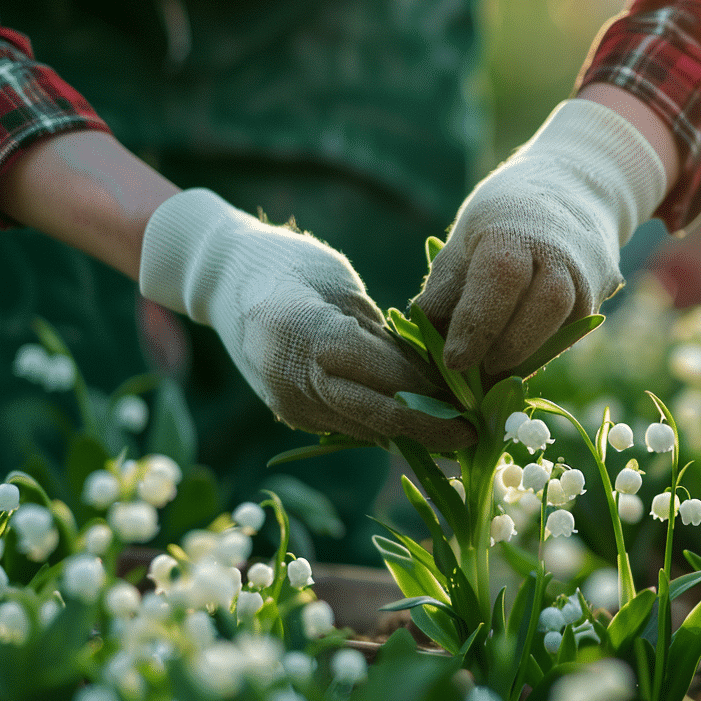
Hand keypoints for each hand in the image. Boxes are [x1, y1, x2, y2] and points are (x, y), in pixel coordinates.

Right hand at [140, 189, 473, 451]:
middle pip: (379, 416)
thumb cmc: (292, 265)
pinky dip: (382, 426)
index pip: (389, 376)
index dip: (437, 393)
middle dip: (431, 429)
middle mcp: (295, 376)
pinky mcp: (287, 413)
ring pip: (365, 428)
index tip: (477, 400)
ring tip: (455, 433)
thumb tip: (437, 375)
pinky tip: (415, 424)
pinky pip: (346, 425)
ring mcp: (287, 401)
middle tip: (475, 433)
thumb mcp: (344, 287)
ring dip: (411, 435)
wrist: (223, 279)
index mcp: (312, 334)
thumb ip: (384, 334)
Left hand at [417, 99, 668, 372]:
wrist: (566, 192)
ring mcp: (586, 270)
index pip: (501, 277)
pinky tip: (518, 358)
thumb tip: (427, 342)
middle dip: (511, 344)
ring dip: (533, 351)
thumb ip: (446, 292)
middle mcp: (559, 247)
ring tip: (496, 371)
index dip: (478, 324)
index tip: (454, 360)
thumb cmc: (499, 224)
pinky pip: (574, 328)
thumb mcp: (463, 243)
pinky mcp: (598, 294)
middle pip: (548, 300)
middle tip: (478, 372)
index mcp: (514, 229)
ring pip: (571, 318)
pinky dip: (545, 348)